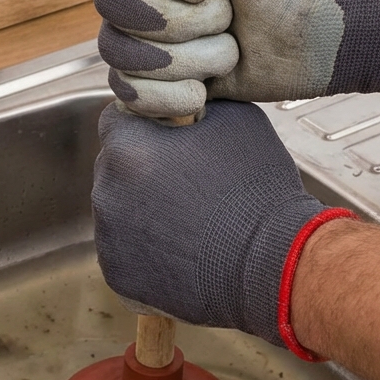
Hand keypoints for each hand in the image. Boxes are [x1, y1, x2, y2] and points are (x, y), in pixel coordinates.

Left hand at [92, 100, 352, 355]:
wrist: (272, 264)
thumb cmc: (257, 188)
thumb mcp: (235, 118)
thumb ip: (192, 104)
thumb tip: (180, 105)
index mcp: (128, 148)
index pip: (116, 119)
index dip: (144, 123)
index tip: (167, 134)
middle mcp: (106, 192)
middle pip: (114, 167)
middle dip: (142, 167)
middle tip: (185, 180)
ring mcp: (108, 239)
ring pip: (117, 210)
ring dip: (141, 208)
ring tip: (188, 218)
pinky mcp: (118, 275)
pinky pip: (123, 250)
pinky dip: (145, 247)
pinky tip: (181, 247)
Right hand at [95, 0, 379, 118]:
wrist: (330, 36)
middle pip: (113, 6)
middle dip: (181, 20)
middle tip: (229, 14)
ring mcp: (144, 35)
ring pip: (120, 54)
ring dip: (188, 60)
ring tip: (230, 51)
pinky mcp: (155, 82)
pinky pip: (129, 95)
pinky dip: (172, 98)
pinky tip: (207, 90)